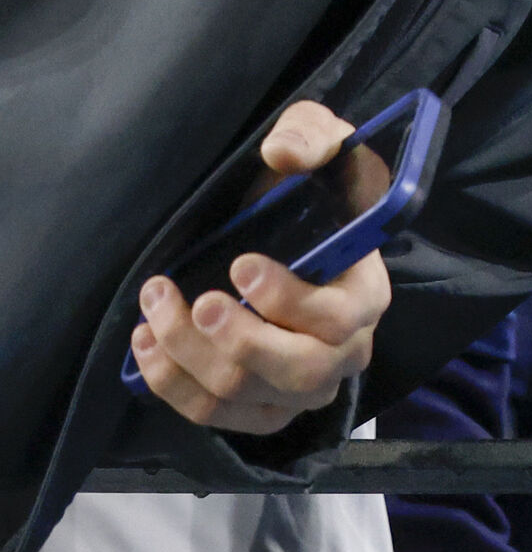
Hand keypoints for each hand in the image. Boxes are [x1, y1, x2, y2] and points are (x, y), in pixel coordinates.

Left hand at [127, 103, 386, 436]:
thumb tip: (284, 154)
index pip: (340, 318)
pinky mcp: (259, 409)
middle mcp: (345, 352)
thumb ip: (311, 135)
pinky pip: (214, 415)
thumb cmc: (309, 192)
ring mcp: (301, 390)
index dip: (287, 300)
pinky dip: (171, 384)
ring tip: (155, 309)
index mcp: (367, 294)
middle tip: (196, 302)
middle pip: (295, 371)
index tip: (239, 264)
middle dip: (238, 341)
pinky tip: (145, 342)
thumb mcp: (322, 144)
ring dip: (189, 356)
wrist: (286, 236)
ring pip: (245, 394)